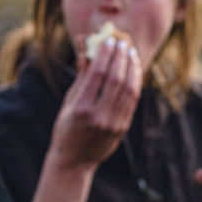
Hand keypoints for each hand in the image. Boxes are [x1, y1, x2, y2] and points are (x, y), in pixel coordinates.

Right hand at [49, 36, 142, 170]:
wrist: (74, 161)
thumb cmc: (66, 127)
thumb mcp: (69, 102)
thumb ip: (81, 78)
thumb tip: (87, 50)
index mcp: (82, 108)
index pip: (97, 74)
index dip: (105, 54)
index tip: (109, 40)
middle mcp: (99, 115)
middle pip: (116, 79)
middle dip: (120, 57)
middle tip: (122, 42)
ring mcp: (113, 123)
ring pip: (129, 90)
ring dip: (132, 68)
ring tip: (131, 53)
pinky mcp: (122, 128)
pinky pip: (132, 101)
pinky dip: (135, 83)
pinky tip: (134, 71)